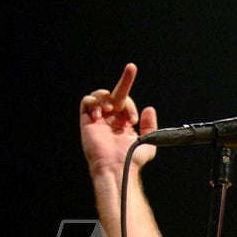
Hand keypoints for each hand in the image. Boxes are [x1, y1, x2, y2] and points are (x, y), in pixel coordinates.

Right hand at [79, 63, 158, 177]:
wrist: (116, 167)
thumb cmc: (131, 159)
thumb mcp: (148, 141)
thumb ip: (149, 125)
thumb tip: (149, 109)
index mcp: (124, 121)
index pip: (127, 100)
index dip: (129, 88)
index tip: (133, 87)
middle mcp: (111, 118)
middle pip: (116, 93)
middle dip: (125, 80)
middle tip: (131, 69)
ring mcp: (99, 119)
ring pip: (100, 95)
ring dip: (108, 98)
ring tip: (112, 110)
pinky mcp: (86, 121)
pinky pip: (86, 102)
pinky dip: (94, 103)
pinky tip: (100, 116)